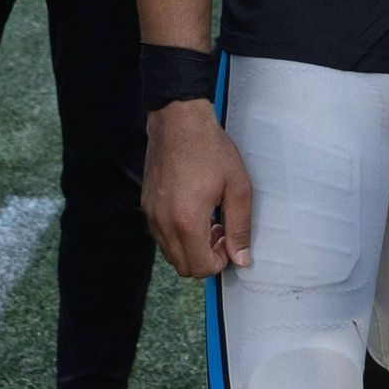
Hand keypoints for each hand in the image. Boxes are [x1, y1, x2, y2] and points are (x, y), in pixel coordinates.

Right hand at [142, 99, 253, 277]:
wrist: (179, 121)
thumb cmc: (210, 149)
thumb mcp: (237, 187)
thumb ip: (240, 227)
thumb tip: (242, 258)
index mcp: (187, 223)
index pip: (200, 268)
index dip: (220, 262)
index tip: (229, 242)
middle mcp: (164, 224)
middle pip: (183, 266)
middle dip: (205, 257)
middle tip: (221, 230)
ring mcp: (151, 215)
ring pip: (170, 253)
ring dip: (190, 247)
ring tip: (208, 219)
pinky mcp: (146, 205)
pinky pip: (161, 234)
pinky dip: (177, 234)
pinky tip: (192, 209)